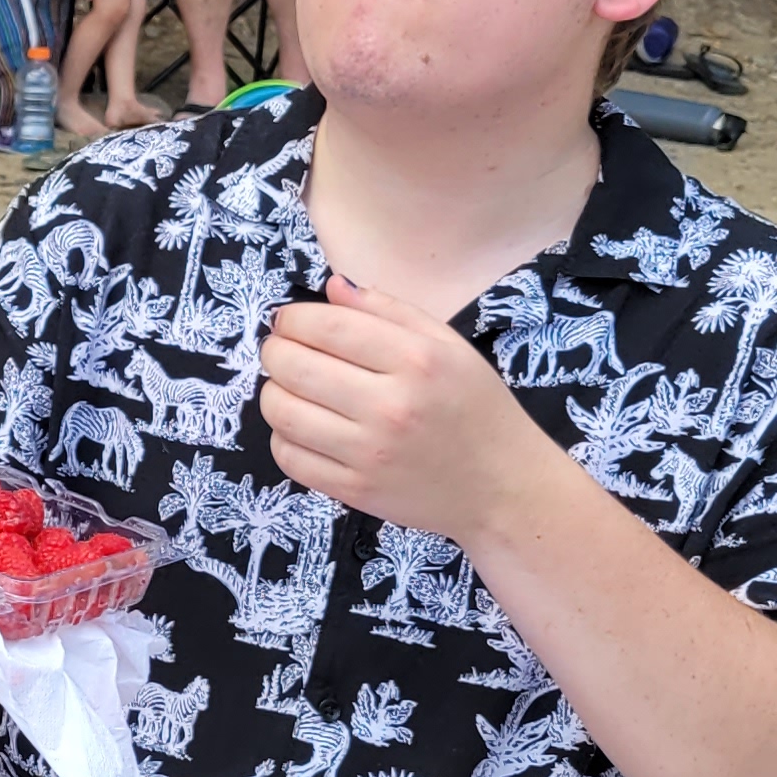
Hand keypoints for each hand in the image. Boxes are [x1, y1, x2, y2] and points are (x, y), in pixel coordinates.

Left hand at [258, 275, 559, 547]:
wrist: (503, 487)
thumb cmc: (476, 409)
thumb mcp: (449, 346)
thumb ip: (390, 310)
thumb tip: (332, 285)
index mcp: (415, 361)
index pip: (326, 326)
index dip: (292, 318)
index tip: (289, 320)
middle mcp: (390, 406)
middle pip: (293, 365)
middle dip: (275, 350)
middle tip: (282, 350)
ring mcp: (370, 453)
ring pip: (281, 412)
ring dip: (273, 392)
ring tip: (289, 387)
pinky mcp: (355, 490)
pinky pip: (290, 458)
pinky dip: (283, 437)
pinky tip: (301, 426)